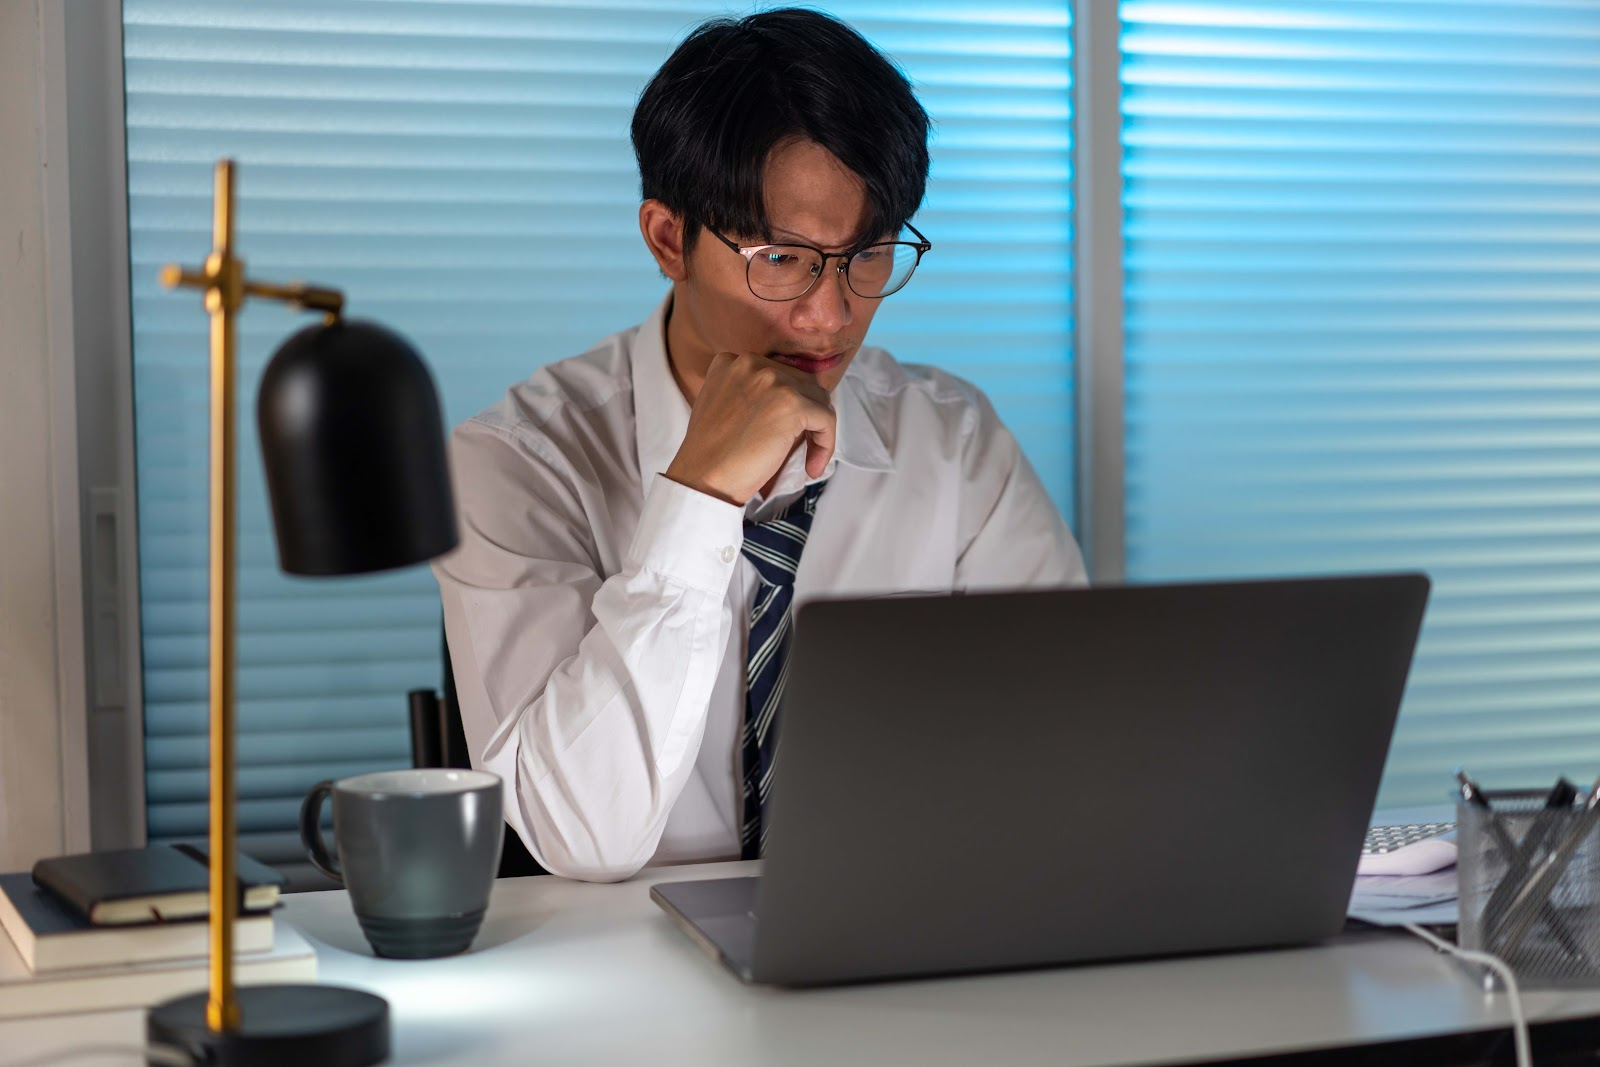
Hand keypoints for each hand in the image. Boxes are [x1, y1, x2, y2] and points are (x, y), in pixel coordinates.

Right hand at [665, 352, 835, 504]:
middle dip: (807, 416)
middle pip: (803, 383)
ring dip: (818, 430)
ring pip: (818, 399)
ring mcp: (773, 381)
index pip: (779, 374)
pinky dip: (826, 444)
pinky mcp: (791, 404)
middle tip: (801, 447)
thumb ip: (750, 393)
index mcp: (732, 361)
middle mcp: (752, 363)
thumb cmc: (712, 454)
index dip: (789, 403)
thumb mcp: (722, 405)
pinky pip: (826, 419)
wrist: (703, 478)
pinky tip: (812, 466)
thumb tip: (790, 400)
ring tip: (807, 459)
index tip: (786, 431)